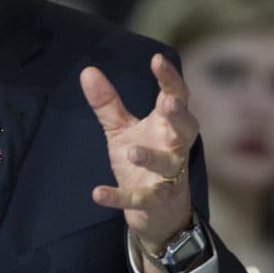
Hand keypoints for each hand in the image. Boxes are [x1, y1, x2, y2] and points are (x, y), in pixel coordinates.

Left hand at [80, 54, 197, 270]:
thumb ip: (108, 103)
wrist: (156, 212)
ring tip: (132, 151)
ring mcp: (169, 177)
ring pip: (168, 165)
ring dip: (152, 158)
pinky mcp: (156, 202)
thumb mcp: (122, 130)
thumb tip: (87, 71)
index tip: (157, 60)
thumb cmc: (143, 161)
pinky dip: (119, 197)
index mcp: (167, 125)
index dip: (169, 78)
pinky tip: (97, 193)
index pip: (176, 96)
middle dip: (179, 116)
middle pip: (186, 128)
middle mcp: (174, 147)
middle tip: (168, 103)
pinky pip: (141, 199)